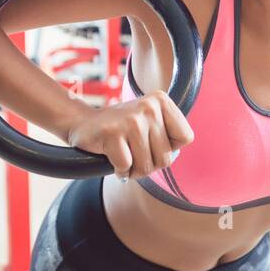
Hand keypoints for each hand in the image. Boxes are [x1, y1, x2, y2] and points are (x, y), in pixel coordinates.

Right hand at [65, 92, 194, 179]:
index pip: (186, 138)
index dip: (170, 148)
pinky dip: (119, 170)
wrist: (83, 123)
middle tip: (134, 154)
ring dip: (134, 170)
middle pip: (166, 158)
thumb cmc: (122, 130)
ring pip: (147, 166)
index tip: (153, 141)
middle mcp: (149, 106)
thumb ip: (168, 137)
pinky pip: (126, 167)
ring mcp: (131, 120)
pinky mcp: (112, 133)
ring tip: (124, 156)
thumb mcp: (150, 123)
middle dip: (149, 165)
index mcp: (161, 100)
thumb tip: (173, 156)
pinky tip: (111, 157)